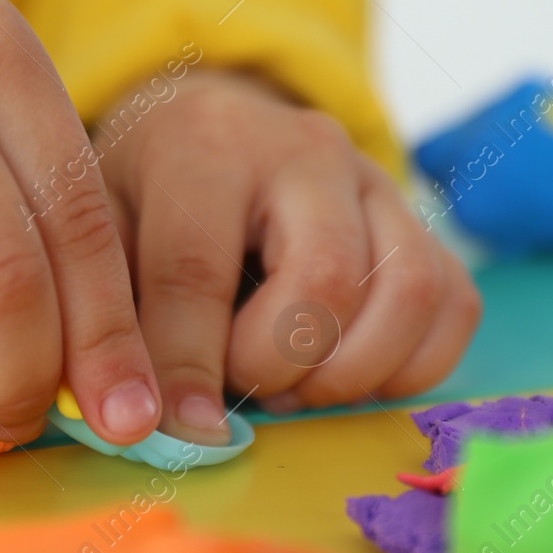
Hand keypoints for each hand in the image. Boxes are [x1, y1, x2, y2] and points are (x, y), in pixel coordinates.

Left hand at [96, 69, 479, 444]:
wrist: (208, 124)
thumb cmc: (146, 194)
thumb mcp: (99, 232)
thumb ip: (105, 317)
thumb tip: (132, 423)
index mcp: (205, 145)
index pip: (198, 270)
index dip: (186, 366)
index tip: (175, 428)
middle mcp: (305, 149)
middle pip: (326, 280)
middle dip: (278, 365)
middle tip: (239, 385)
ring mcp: (375, 180)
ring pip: (409, 291)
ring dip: (351, 372)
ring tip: (292, 387)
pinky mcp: (421, 219)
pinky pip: (454, 305)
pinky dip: (408, 366)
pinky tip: (342, 375)